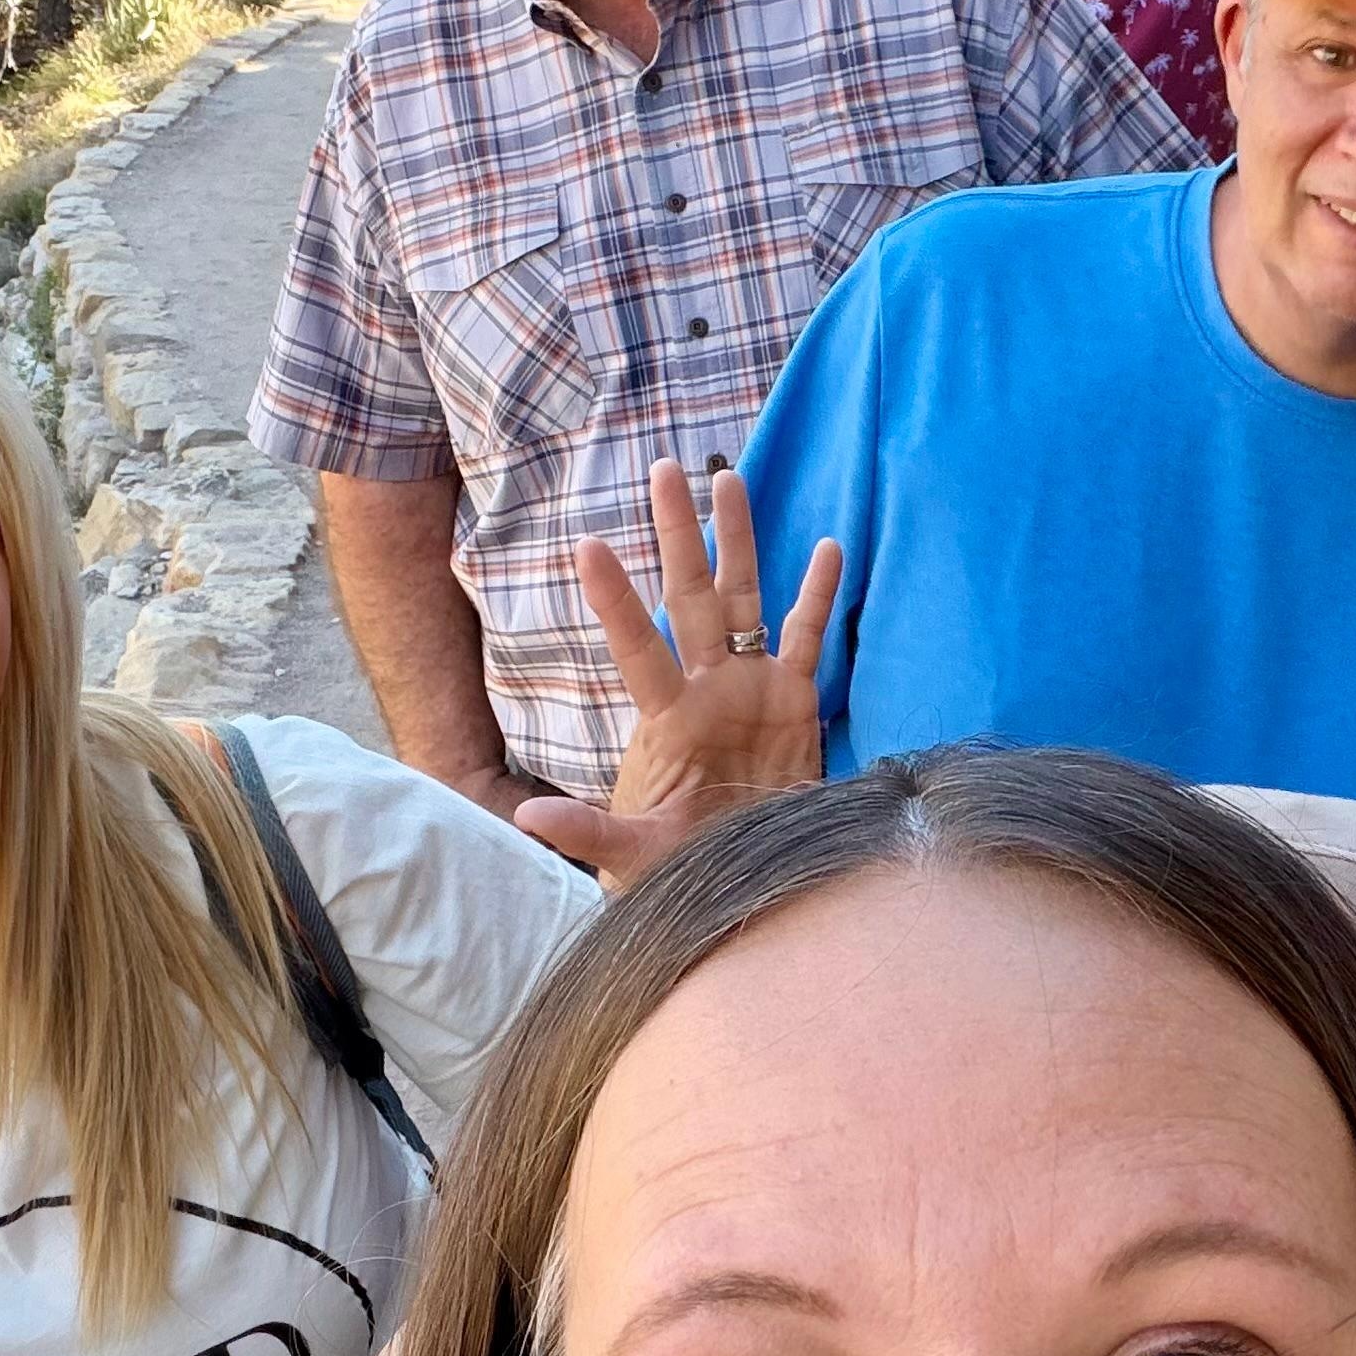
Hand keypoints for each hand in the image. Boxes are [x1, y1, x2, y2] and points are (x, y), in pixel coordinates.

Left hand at [522, 463, 834, 887]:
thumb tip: (526, 816)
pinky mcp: (796, 699)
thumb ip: (588, 832)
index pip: (637, 648)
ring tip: (727, 478)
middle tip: (662, 470)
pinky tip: (829, 546)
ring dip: (737, 540)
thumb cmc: (685, 868)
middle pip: (689, 595)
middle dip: (676, 535)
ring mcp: (751, 687)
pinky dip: (818, 594)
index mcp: (668, 721)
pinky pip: (810, 636)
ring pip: (743, 597)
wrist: (752, 885)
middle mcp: (707, 689)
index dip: (616, 600)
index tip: (589, 544)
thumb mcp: (634, 855)